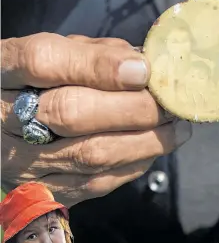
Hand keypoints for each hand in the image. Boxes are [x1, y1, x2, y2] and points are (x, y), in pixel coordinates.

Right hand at [1, 33, 191, 206]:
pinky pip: (95, 182)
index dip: (100, 66)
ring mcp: (21, 160)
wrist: (7, 127)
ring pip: (90, 154)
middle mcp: (4, 117)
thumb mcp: (62, 52)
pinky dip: (134, 163)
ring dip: (146, 140)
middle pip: (72, 112)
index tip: (144, 70)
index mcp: (6, 69)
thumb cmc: (43, 82)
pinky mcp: (42, 190)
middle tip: (170, 103)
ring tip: (176, 126)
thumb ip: (97, 53)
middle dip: (134, 108)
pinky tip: (152, 148)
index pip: (46, 61)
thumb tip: (144, 66)